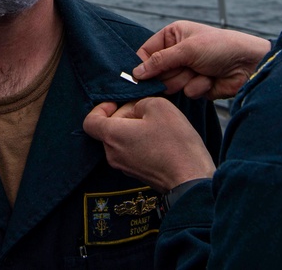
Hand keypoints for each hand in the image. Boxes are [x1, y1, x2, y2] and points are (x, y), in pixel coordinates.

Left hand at [83, 97, 214, 191]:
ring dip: (133, 129)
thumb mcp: (159, 106)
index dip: (100, 108)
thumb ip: (139, 102)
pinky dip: (139, 142)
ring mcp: (124, 167)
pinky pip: (131, 152)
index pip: (90, 121)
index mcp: (112, 136)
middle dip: (124, 115)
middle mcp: (113, 154)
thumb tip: (135, 110)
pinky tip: (160, 140)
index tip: (116, 102)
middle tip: (145, 110)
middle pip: (108, 129)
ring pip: (120, 140)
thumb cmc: (175, 144)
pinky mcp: (137, 174)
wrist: (191, 181)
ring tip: (156, 126)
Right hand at [132, 21, 270, 98]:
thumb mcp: (187, 49)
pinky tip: (211, 79)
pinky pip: (187, 93)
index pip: (146, 52)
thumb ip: (160, 61)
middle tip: (186, 68)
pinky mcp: (197, 85)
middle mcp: (177, 52)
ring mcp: (187, 70)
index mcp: (172, 36)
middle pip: (156, 72)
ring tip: (202, 71)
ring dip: (186, 80)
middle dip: (171, 74)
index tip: (138, 78)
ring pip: (171, 85)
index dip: (142, 65)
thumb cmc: (220, 47)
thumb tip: (136, 73)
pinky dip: (198, 87)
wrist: (249, 65)